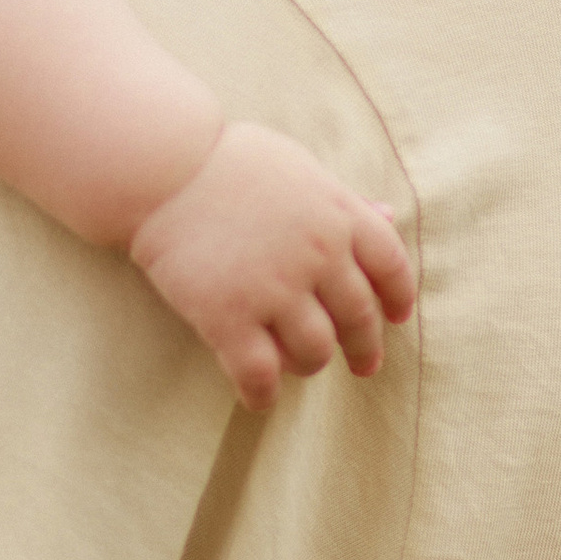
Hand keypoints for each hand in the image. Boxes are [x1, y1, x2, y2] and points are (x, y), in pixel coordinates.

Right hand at [128, 120, 413, 413]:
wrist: (162, 168)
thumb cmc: (229, 162)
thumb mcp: (299, 169)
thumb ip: (344, 200)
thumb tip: (390, 216)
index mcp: (338, 214)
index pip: (391, 266)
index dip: (398, 298)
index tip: (395, 318)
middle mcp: (317, 254)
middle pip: (358, 318)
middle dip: (364, 348)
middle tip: (363, 366)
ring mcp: (274, 288)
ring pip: (315, 353)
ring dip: (311, 365)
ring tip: (297, 366)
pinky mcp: (228, 316)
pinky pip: (260, 374)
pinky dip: (262, 394)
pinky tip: (257, 396)